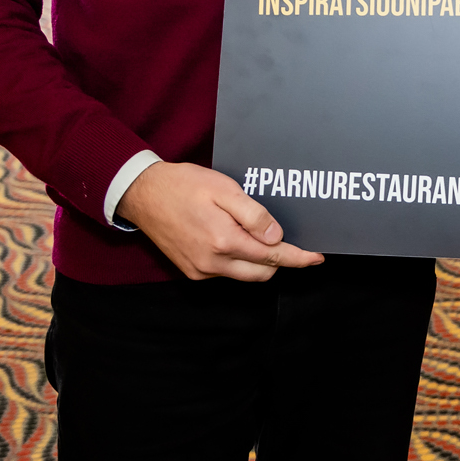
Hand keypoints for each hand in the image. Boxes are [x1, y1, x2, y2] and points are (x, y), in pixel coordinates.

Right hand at [115, 160, 319, 280]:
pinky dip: (239, 260)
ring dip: (259, 260)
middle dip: (280, 260)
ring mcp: (200, 270)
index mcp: (224, 241)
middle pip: (262, 272)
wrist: (143, 194)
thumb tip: (276, 238)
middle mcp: (212, 263)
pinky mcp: (191, 271)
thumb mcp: (225, 190)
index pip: (272, 257)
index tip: (317, 258)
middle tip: (290, 240)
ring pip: (245, 274)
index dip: (298, 258)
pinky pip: (226, 272)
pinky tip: (237, 238)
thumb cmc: (184, 185)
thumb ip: (253, 215)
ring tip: (260, 234)